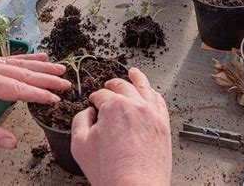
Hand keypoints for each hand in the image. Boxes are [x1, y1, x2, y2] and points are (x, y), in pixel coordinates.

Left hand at [0, 53, 69, 148]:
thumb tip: (12, 142)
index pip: (16, 88)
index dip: (38, 94)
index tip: (55, 99)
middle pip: (22, 73)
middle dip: (46, 78)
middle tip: (67, 83)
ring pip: (18, 63)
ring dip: (41, 66)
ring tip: (61, 68)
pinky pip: (9, 59)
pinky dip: (27, 58)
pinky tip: (40, 55)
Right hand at [71, 68, 171, 184]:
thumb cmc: (110, 171)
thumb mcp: (80, 144)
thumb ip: (80, 121)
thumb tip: (87, 112)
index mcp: (114, 106)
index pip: (102, 94)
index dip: (95, 98)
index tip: (93, 103)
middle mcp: (135, 105)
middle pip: (123, 86)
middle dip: (112, 84)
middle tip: (108, 86)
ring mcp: (152, 113)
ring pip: (145, 87)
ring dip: (137, 78)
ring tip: (134, 73)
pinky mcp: (163, 125)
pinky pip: (160, 102)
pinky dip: (154, 94)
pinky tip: (151, 93)